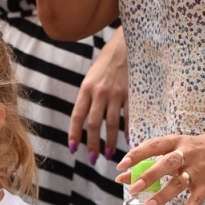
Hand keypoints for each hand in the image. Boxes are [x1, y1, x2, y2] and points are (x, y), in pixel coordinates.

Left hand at [69, 30, 127, 164]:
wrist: (125, 44)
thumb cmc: (106, 62)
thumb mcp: (91, 77)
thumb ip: (88, 97)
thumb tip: (85, 119)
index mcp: (86, 89)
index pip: (77, 116)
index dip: (74, 134)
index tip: (73, 149)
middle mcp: (99, 93)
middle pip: (94, 124)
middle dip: (92, 144)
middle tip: (93, 159)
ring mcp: (116, 94)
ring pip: (111, 124)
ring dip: (109, 141)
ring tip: (109, 154)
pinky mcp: (131, 93)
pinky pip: (128, 116)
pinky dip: (128, 130)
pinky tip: (128, 140)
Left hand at [115, 132, 204, 204]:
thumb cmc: (191, 150)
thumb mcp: (171, 150)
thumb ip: (147, 162)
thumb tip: (121, 177)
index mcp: (174, 142)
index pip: (153, 146)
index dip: (137, 155)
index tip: (121, 165)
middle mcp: (186, 154)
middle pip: (166, 164)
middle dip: (149, 176)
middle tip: (133, 188)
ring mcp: (197, 170)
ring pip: (179, 183)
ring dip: (162, 196)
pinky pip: (196, 200)